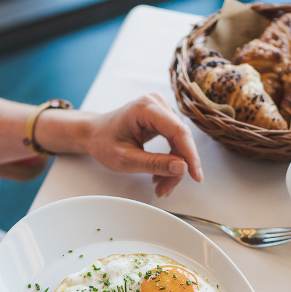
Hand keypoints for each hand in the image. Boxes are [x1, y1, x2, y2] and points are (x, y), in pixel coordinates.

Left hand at [84, 93, 203, 196]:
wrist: (94, 133)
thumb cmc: (103, 142)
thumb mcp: (126, 159)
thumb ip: (154, 164)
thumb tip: (182, 168)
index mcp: (145, 108)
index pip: (178, 131)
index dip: (190, 155)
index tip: (196, 176)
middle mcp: (156, 103)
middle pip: (181, 138)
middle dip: (178, 167)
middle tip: (166, 189)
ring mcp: (161, 109)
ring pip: (180, 143)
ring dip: (174, 167)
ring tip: (160, 185)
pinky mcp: (163, 118)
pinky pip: (175, 141)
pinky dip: (171, 160)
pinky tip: (161, 175)